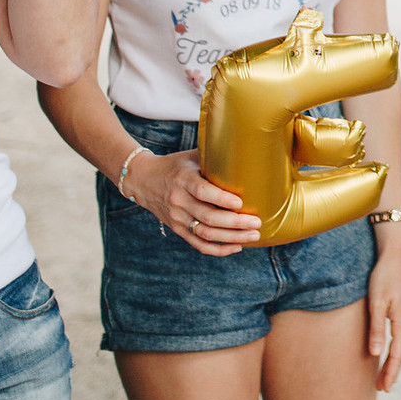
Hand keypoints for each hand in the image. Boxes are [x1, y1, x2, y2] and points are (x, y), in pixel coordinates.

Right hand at [124, 149, 260, 256]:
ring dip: (232, 238)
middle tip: (257, 223)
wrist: (144, 180)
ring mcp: (177, 218)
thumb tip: (247, 150)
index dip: (222, 199)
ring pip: (206, 234)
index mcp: (183, 179)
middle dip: (235, 223)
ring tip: (253, 235)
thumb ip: (215, 156)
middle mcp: (178, 200)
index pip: (202, 191)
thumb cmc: (176, 165)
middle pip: (208, 217)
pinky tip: (237, 246)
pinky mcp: (177, 229)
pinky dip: (219, 249)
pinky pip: (199, 245)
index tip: (241, 203)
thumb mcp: (191, 156)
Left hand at [365, 232, 400, 390]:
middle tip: (383, 388)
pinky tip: (392, 348)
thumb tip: (375, 354)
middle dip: (393, 370)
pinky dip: (398, 346)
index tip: (385, 388)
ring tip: (386, 374)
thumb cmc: (382, 276)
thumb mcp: (376, 303)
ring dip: (396, 359)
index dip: (391, 372)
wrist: (397, 253)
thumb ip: (376, 329)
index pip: (397, 353)